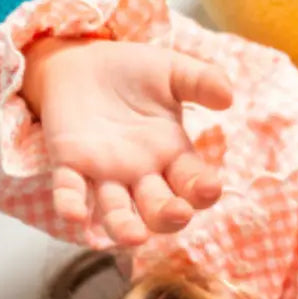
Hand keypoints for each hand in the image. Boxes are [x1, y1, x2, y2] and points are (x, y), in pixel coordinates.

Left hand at [23, 36, 233, 245]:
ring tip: (134, 237)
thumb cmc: (133, 73)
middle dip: (169, 215)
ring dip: (124, 227)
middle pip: (159, 209)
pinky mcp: (69, 164)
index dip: (203, 191)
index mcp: (172, 156)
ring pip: (116, 212)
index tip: (210, 188)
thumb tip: (228, 95)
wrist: (81, 62)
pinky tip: (74, 216)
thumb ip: (200, 80)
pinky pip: (70, 191)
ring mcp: (105, 175)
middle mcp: (141, 175)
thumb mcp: (171, 72)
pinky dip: (71, 205)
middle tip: (178, 212)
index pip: (193, 184)